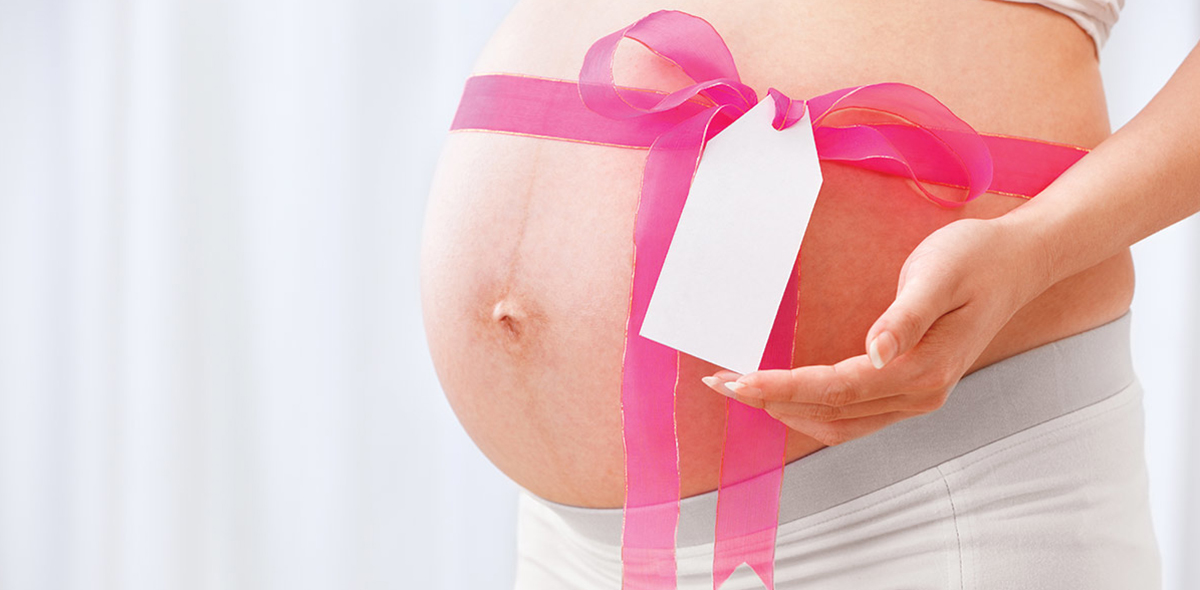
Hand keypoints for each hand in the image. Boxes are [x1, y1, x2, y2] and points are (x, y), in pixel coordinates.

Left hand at [701, 215, 1054, 446]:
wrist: (1021, 261)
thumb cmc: (977, 258)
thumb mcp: (938, 274)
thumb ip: (905, 317)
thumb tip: (874, 353)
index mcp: (922, 368)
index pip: (836, 388)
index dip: (782, 388)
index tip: (737, 380)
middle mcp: (920, 393)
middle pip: (830, 411)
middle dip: (770, 401)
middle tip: (719, 381)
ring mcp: (918, 397)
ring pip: (839, 422)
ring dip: (788, 410)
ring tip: (742, 391)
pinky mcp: (913, 388)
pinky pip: (854, 416)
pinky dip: (814, 411)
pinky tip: (787, 399)